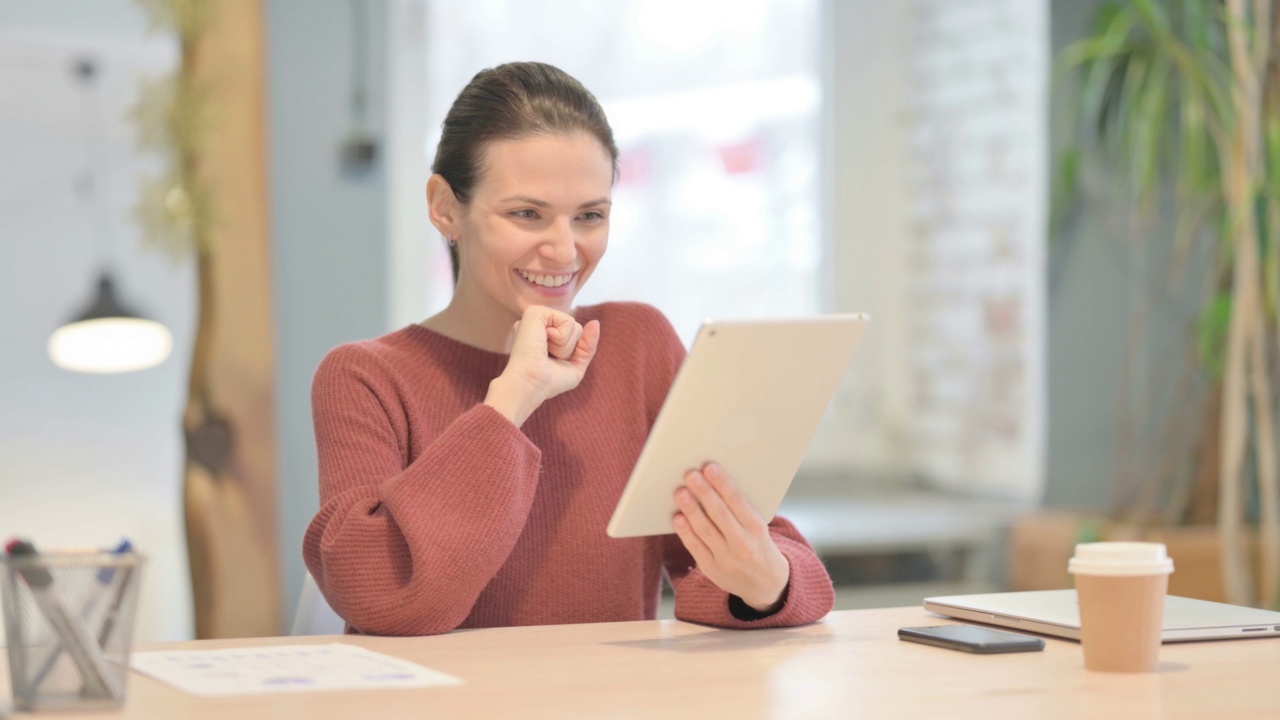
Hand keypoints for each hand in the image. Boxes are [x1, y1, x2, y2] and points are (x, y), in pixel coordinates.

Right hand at [485, 305, 599, 426]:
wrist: (531, 385)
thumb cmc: (548, 382)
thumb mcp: (575, 365)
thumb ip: (587, 345)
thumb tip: (595, 322)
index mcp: (544, 334)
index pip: (575, 335)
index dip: (572, 352)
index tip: (552, 363)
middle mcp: (539, 323)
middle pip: (577, 329)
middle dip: (570, 348)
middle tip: (548, 358)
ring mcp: (536, 317)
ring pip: (574, 324)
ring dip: (565, 346)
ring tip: (544, 352)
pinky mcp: (535, 312)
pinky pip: (567, 320)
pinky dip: (561, 337)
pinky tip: (543, 343)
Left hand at [672, 462, 790, 611]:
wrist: (766, 584)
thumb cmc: (758, 544)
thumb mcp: (758, 526)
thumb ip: (740, 509)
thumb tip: (713, 482)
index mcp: (757, 529)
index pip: (738, 502)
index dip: (722, 483)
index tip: (710, 467)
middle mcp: (743, 544)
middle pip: (719, 514)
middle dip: (704, 492)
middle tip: (690, 474)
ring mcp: (726, 558)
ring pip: (705, 530)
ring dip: (691, 509)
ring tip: (680, 492)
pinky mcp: (712, 569)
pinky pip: (695, 547)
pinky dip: (685, 531)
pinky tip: (677, 517)